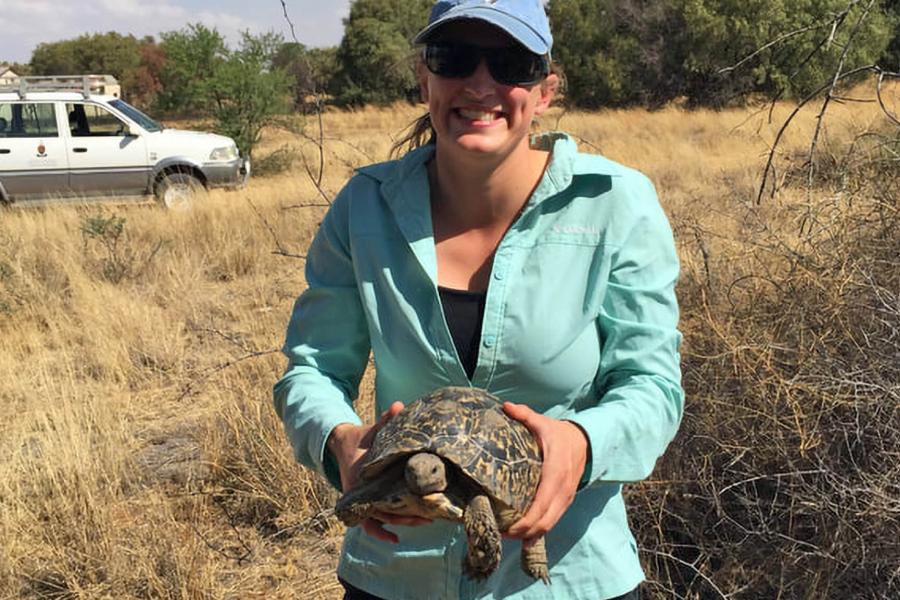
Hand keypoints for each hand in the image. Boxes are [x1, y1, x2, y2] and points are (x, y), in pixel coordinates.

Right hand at [328, 402, 430, 542]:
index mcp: (361, 478)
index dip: (392, 508)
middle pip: (383, 513)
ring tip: (426, 521)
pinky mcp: (368, 501)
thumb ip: (386, 420)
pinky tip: (395, 539)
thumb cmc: (362, 439)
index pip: (376, 498)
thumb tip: (399, 405)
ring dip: (402, 521)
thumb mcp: (373, 430)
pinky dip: (381, 532)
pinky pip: (372, 522)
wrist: (344, 444)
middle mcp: (361, 492)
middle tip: (429, 516)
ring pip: (382, 519)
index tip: (410, 511)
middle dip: (406, 516)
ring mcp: (365, 498)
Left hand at [502, 402, 588, 546]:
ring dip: (530, 536)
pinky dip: (539, 532)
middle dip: (522, 533)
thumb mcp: (543, 422)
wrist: (585, 441)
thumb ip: (524, 414)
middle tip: (499, 535)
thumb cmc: (559, 433)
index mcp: (556, 472)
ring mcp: (565, 497)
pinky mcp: (565, 501)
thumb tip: (505, 406)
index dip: (525, 521)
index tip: (506, 527)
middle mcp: (562, 489)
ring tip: (507, 537)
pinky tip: (524, 540)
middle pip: (544, 522)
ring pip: (549, 525)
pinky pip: (553, 521)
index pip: (541, 504)